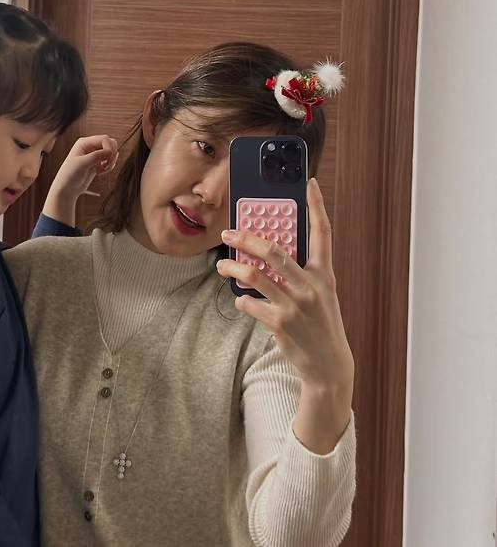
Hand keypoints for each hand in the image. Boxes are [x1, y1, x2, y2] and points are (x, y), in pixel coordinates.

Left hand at [42, 135, 118, 224]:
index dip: (109, 148)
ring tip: (103, 170)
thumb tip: (110, 151)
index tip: (106, 161)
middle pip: (110, 143)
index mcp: (84, 142)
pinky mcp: (97, 163)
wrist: (67, 189)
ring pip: (112, 152)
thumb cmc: (70, 175)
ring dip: (111, 161)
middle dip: (112, 154)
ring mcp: (94, 154)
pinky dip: (109, 166)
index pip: (105, 139)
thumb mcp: (82, 164)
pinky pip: (110, 160)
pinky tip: (100, 172)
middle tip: (107, 165)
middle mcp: (90, 146)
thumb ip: (96, 156)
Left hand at [217, 178, 353, 452]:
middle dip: (246, 237)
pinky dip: (241, 300)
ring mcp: (296, 305)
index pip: (323, 232)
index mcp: (324, 274)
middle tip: (227, 232)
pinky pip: (250, 303)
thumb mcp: (321, 295)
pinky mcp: (280, 324)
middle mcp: (311, 286)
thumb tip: (269, 250)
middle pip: (273, 250)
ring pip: (255, 275)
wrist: (328, 366)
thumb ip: (301, 272)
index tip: (310, 182)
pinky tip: (241, 300)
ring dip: (232, 267)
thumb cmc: (320, 324)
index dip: (317, 205)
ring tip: (221, 264)